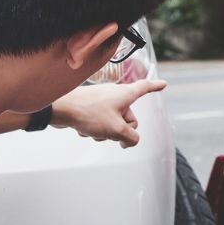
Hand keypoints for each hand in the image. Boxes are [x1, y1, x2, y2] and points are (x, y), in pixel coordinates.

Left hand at [51, 79, 166, 147]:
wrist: (60, 108)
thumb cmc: (88, 113)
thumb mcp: (116, 130)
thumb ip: (131, 138)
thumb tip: (131, 141)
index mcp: (125, 94)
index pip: (144, 88)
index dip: (155, 87)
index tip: (163, 84)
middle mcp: (115, 95)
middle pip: (129, 117)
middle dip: (122, 130)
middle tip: (112, 133)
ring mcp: (102, 101)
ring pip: (113, 123)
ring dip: (105, 132)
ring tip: (94, 129)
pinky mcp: (90, 107)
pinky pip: (100, 123)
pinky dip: (94, 129)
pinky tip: (84, 128)